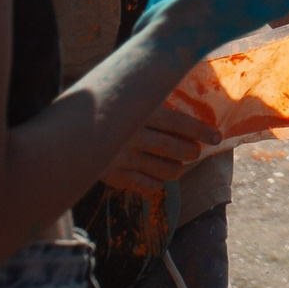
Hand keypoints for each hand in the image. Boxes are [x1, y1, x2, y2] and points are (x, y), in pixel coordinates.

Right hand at [99, 98, 217, 194]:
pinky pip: (147, 185)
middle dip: (190, 152)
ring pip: (165, 170)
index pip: (178, 123)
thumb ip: (156, 104)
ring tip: (177, 165)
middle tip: (193, 152)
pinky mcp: (114, 176)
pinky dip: (158, 182)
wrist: (71, 133)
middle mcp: (132, 135)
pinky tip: (157, 176)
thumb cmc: (112, 113)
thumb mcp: (133, 102)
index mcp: (139, 113)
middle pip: (174, 148)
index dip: (200, 131)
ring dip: (177, 169)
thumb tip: (191, 108)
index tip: (217, 137)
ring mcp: (122, 157)